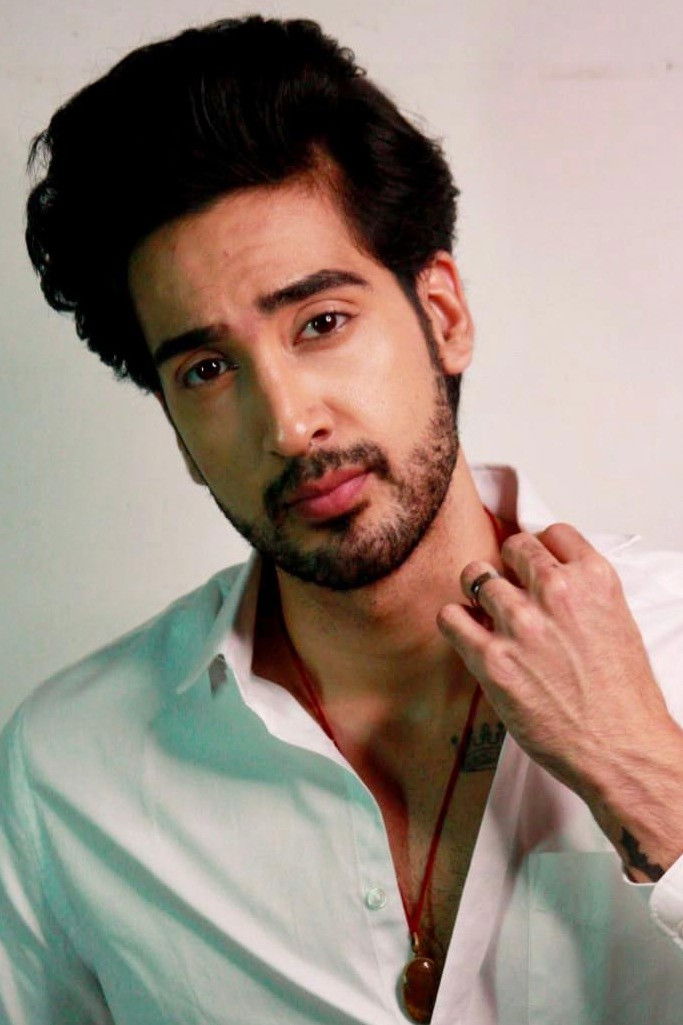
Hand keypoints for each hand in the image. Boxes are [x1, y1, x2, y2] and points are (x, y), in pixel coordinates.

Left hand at [437, 523, 682, 878]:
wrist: (620, 749)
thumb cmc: (622, 698)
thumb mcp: (617, 623)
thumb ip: (582, 594)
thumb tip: (548, 579)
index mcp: (594, 580)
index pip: (552, 533)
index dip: (539, 549)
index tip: (533, 564)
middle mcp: (557, 593)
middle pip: (511, 547)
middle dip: (507, 566)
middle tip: (507, 588)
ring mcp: (521, 623)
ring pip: (475, 575)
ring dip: (478, 593)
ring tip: (486, 614)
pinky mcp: (492, 658)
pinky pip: (451, 617)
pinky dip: (455, 622)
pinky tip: (468, 634)